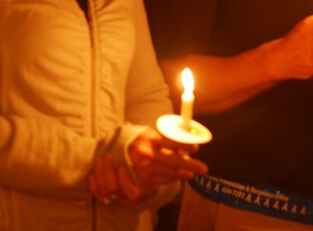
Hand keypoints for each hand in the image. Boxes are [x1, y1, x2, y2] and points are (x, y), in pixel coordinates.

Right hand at [88, 128, 207, 206]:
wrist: (108, 150)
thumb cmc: (131, 137)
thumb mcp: (147, 132)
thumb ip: (163, 135)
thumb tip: (184, 135)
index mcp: (151, 138)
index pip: (174, 142)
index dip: (188, 146)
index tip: (197, 148)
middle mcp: (148, 153)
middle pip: (175, 160)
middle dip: (192, 165)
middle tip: (204, 168)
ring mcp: (144, 167)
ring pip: (169, 172)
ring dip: (184, 174)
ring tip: (194, 174)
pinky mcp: (141, 178)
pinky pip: (160, 180)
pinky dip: (170, 179)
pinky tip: (178, 178)